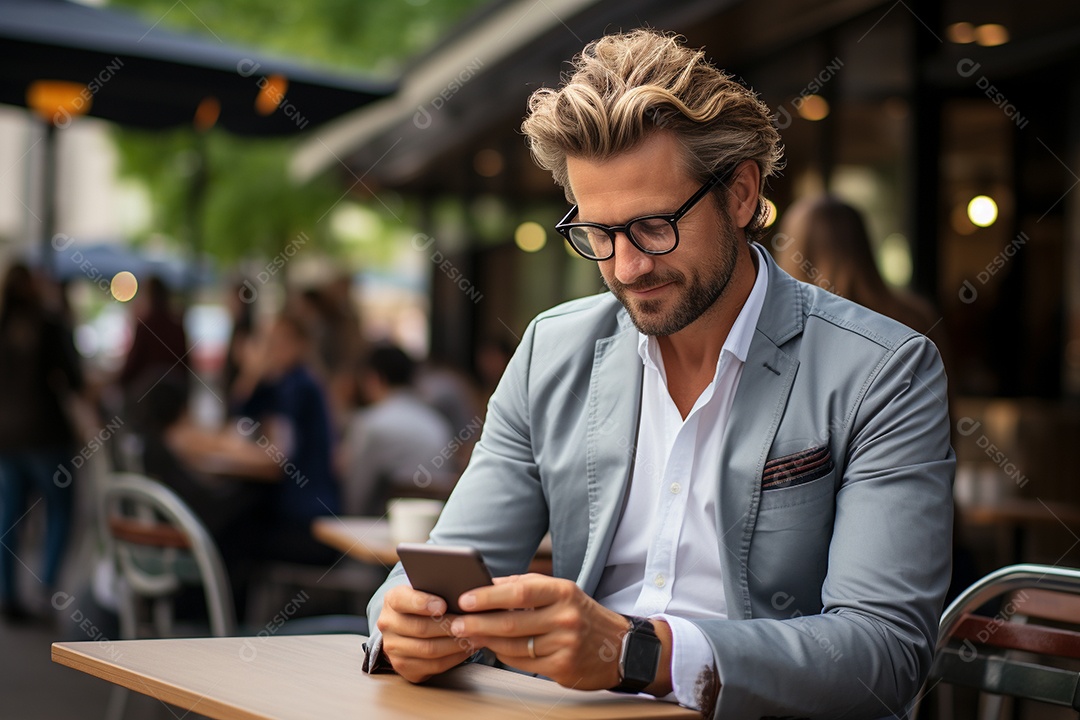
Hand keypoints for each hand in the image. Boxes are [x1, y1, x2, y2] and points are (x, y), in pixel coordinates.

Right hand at [376, 585, 475, 682]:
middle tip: (472, 623)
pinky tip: (467, 649)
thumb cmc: (423, 604)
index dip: (422, 603)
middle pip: (420, 628)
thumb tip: (464, 595)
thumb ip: (437, 589)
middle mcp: (388, 624)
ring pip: (429, 650)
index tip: (443, 605)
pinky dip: (454, 658)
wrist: (406, 625)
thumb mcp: (424, 590)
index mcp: (392, 600)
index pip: (402, 600)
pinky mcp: (403, 667)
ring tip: (476, 637)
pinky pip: (434, 666)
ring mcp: (392, 648)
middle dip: (449, 626)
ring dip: (456, 644)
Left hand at [447, 574, 666, 691]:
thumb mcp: (561, 592)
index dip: (489, 596)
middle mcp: (566, 617)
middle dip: (479, 623)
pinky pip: (523, 663)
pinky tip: (492, 648)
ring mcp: (565, 644)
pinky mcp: (562, 668)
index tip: (465, 598)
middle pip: (512, 622)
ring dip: (486, 641)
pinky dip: (503, 656)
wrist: (620, 648)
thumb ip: (525, 585)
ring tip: (467, 635)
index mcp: (563, 592)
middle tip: (455, 622)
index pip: (520, 591)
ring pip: (514, 645)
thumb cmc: (582, 614)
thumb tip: (485, 585)